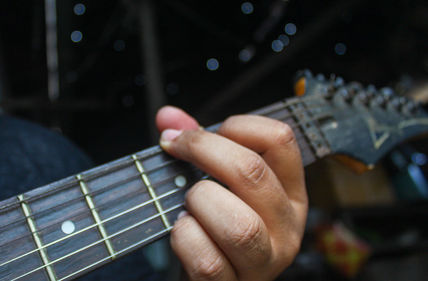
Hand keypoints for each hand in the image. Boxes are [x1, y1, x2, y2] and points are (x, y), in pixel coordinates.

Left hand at [156, 106, 307, 280]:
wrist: (208, 276)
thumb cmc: (214, 224)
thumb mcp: (218, 181)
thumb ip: (197, 145)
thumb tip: (168, 118)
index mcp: (289, 192)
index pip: (280, 139)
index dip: (236, 125)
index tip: (202, 134)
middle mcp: (286, 226)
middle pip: (253, 172)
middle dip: (203, 151)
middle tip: (176, 151)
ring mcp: (264, 261)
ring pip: (238, 224)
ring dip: (198, 203)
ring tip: (189, 205)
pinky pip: (208, 260)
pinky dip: (185, 239)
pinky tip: (183, 232)